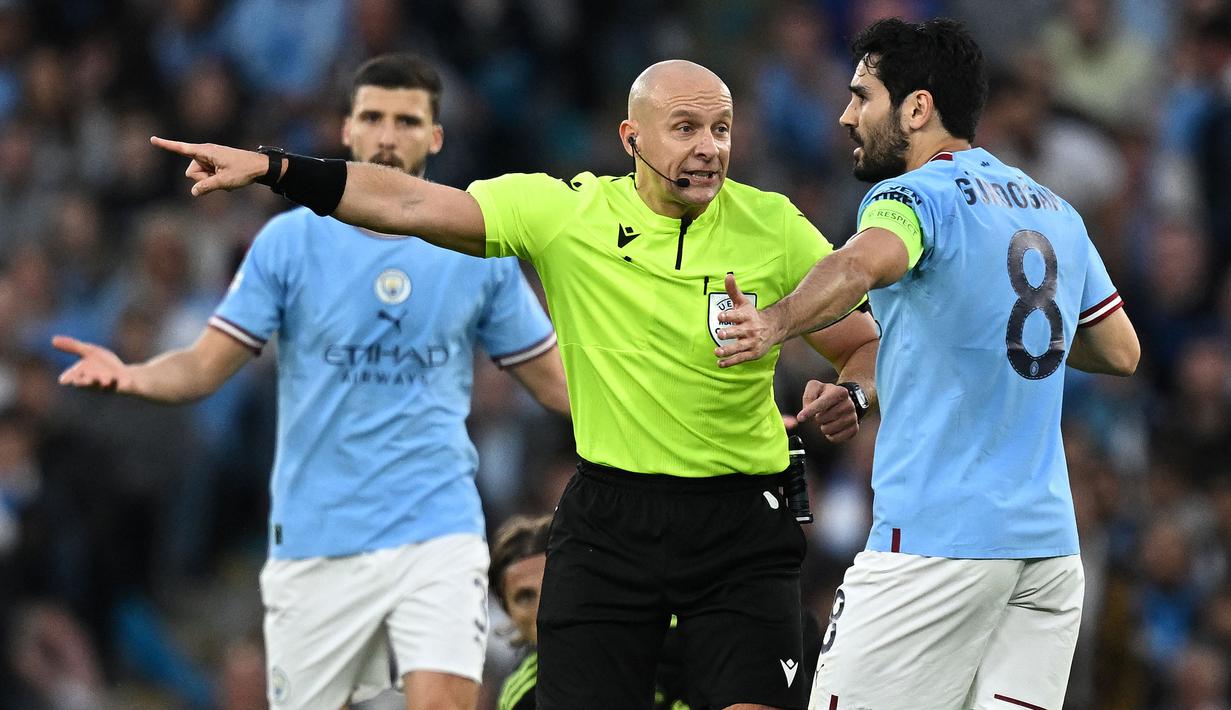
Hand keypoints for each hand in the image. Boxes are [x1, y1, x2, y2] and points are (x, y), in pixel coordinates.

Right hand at [52, 335, 133, 393]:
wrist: (125, 374)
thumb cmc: (103, 364)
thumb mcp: (89, 352)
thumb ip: (73, 346)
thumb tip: (52, 340)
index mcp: (81, 374)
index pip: (71, 377)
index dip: (68, 379)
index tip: (64, 380)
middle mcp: (92, 382)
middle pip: (86, 383)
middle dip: (84, 382)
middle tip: (80, 382)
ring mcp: (107, 385)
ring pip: (104, 385)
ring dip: (104, 382)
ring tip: (106, 381)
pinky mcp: (121, 386)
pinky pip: (122, 386)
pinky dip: (123, 384)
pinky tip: (125, 383)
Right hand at [150, 136, 268, 196]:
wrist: (260, 167)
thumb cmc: (244, 171)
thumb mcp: (224, 181)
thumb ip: (206, 187)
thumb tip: (193, 192)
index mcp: (205, 151)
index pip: (181, 148)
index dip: (166, 145)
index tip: (152, 139)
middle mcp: (205, 153)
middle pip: (191, 172)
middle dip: (202, 179)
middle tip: (220, 178)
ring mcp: (209, 159)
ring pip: (199, 176)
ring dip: (210, 181)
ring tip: (226, 178)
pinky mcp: (214, 164)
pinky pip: (207, 176)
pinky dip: (215, 180)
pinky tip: (228, 179)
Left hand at [714, 273, 781, 366]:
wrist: (774, 328)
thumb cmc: (752, 315)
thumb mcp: (743, 302)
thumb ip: (733, 290)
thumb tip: (727, 275)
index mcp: (747, 316)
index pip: (737, 316)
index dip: (729, 316)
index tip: (720, 317)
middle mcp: (750, 329)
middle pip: (738, 332)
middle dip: (729, 333)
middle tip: (719, 334)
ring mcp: (752, 342)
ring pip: (739, 347)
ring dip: (727, 350)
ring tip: (717, 352)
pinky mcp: (752, 353)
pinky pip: (740, 358)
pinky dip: (730, 362)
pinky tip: (720, 363)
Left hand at [797, 380, 858, 442]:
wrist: (845, 400)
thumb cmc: (827, 394)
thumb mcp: (816, 387)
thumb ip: (809, 395)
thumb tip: (806, 409)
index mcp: (839, 392)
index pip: (822, 403)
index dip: (809, 411)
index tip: (800, 418)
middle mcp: (849, 404)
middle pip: (823, 418)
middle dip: (817, 418)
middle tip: (821, 413)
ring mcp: (853, 417)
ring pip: (829, 430)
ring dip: (823, 427)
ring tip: (827, 420)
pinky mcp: (854, 428)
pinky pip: (836, 438)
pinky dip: (830, 435)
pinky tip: (832, 428)